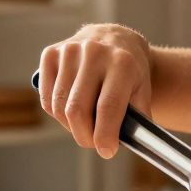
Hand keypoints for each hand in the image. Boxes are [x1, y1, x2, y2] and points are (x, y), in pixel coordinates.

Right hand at [38, 24, 152, 158]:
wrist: (114, 38)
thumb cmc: (130, 72)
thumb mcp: (143, 92)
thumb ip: (135, 120)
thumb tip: (117, 146)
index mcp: (122, 63)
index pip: (108, 107)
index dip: (105, 135)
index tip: (107, 152)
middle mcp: (94, 52)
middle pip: (77, 110)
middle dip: (85, 136)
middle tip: (93, 143)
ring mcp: (69, 51)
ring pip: (59, 107)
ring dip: (70, 126)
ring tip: (85, 125)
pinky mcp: (51, 54)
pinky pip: (47, 99)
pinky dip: (56, 113)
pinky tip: (71, 110)